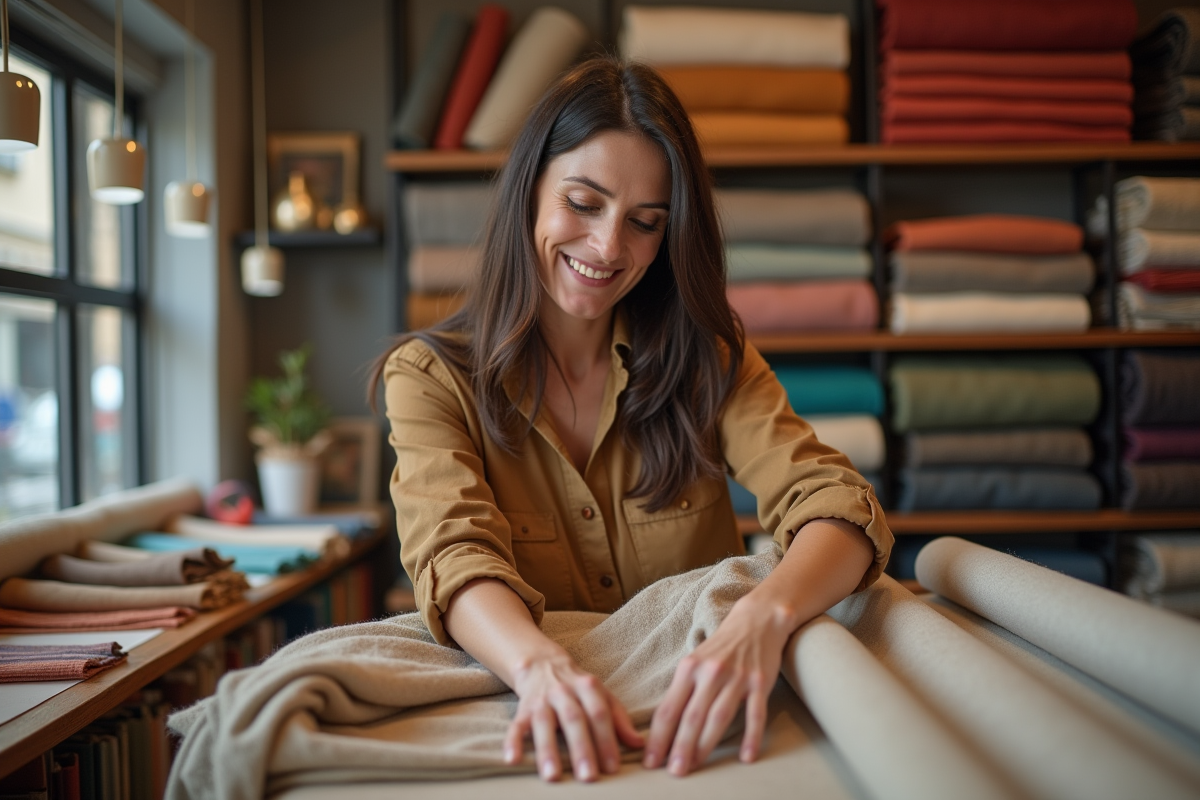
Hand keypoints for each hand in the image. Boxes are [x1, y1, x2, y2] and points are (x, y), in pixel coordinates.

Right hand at [504, 649, 643, 781]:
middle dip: (581, 748)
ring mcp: (542, 700)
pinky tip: (512, 760)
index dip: (607, 740)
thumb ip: (620, 720)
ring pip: (544, 723)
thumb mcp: (602, 695)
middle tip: (588, 777)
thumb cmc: (578, 687)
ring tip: (553, 776)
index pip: (600, 713)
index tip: (613, 767)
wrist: (542, 664)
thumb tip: (639, 744)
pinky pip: (516, 725)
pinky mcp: (523, 708)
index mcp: (588, 687)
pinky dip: (512, 742)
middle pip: (574, 719)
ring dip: (547, 750)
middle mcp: (564, 692)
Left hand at [643, 598, 792, 775]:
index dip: (659, 737)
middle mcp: (711, 672)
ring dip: (705, 745)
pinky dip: (751, 736)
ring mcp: (737, 677)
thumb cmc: (720, 648)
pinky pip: (755, 714)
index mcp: (689, 668)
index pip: (669, 708)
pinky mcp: (760, 682)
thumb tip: (664, 728)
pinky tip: (746, 757)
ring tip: (694, 766)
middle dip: (679, 746)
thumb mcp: (694, 662)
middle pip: (692, 716)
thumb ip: (682, 691)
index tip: (650, 760)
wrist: (756, 621)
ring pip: (718, 717)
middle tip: (673, 772)